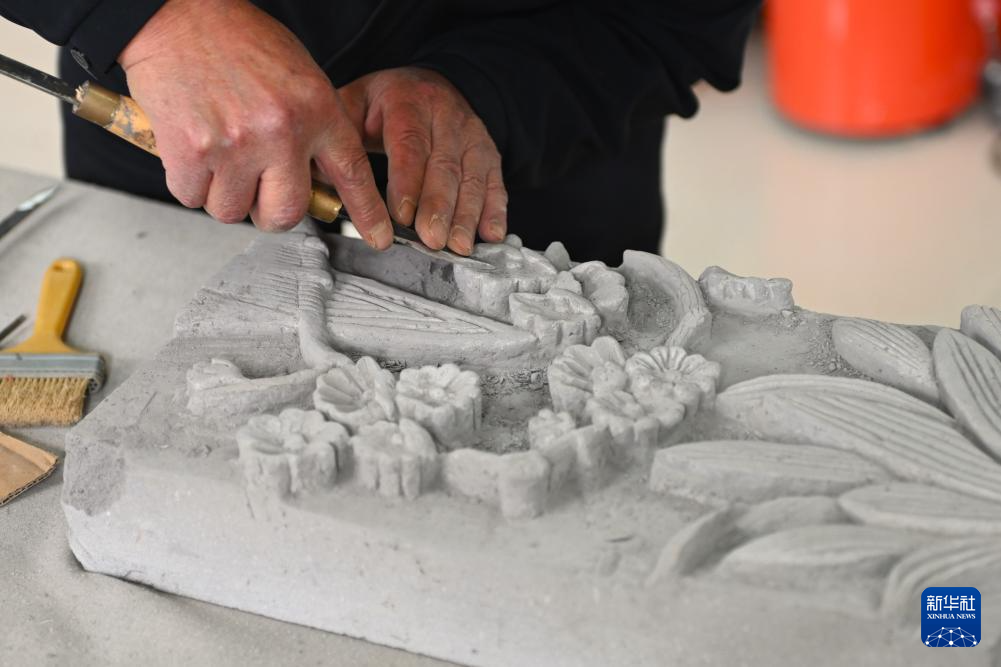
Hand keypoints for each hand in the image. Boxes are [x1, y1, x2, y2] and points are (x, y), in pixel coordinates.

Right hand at [118, 0, 393, 247]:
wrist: (177, 14)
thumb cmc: (237, 41)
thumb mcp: (299, 78)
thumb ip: (315, 128)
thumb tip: (320, 178)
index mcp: (316, 110)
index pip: (352, 173)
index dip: (366, 211)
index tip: (378, 237)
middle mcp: (280, 132)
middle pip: (286, 213)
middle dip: (272, 212)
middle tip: (259, 191)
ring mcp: (235, 145)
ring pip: (233, 211)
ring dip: (225, 195)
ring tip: (220, 154)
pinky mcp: (191, 152)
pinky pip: (193, 197)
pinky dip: (191, 183)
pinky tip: (194, 148)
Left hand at [340, 67, 507, 254]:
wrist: (432, 84)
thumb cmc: (387, 104)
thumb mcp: (357, 104)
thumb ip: (339, 137)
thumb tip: (318, 175)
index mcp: (408, 102)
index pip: (410, 143)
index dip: (408, 181)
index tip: (401, 215)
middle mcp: (446, 116)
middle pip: (445, 165)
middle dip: (439, 206)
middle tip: (431, 239)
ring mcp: (472, 134)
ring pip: (472, 178)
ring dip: (466, 215)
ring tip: (458, 246)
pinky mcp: (488, 153)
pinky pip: (495, 183)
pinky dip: (495, 211)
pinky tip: (490, 235)